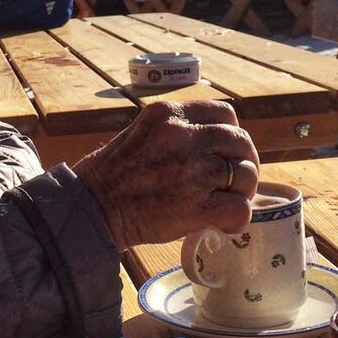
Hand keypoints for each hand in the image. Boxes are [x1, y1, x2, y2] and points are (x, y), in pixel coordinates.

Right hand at [72, 100, 258, 250]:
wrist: (91, 208)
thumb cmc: (113, 173)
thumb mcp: (144, 131)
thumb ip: (178, 130)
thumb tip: (216, 144)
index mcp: (171, 114)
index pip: (225, 114)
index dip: (231, 135)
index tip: (224, 152)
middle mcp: (185, 136)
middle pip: (240, 142)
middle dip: (243, 162)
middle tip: (233, 181)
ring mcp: (193, 170)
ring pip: (245, 174)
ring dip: (242, 191)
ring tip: (226, 201)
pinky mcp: (197, 206)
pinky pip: (240, 208)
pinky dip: (237, 218)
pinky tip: (222, 223)